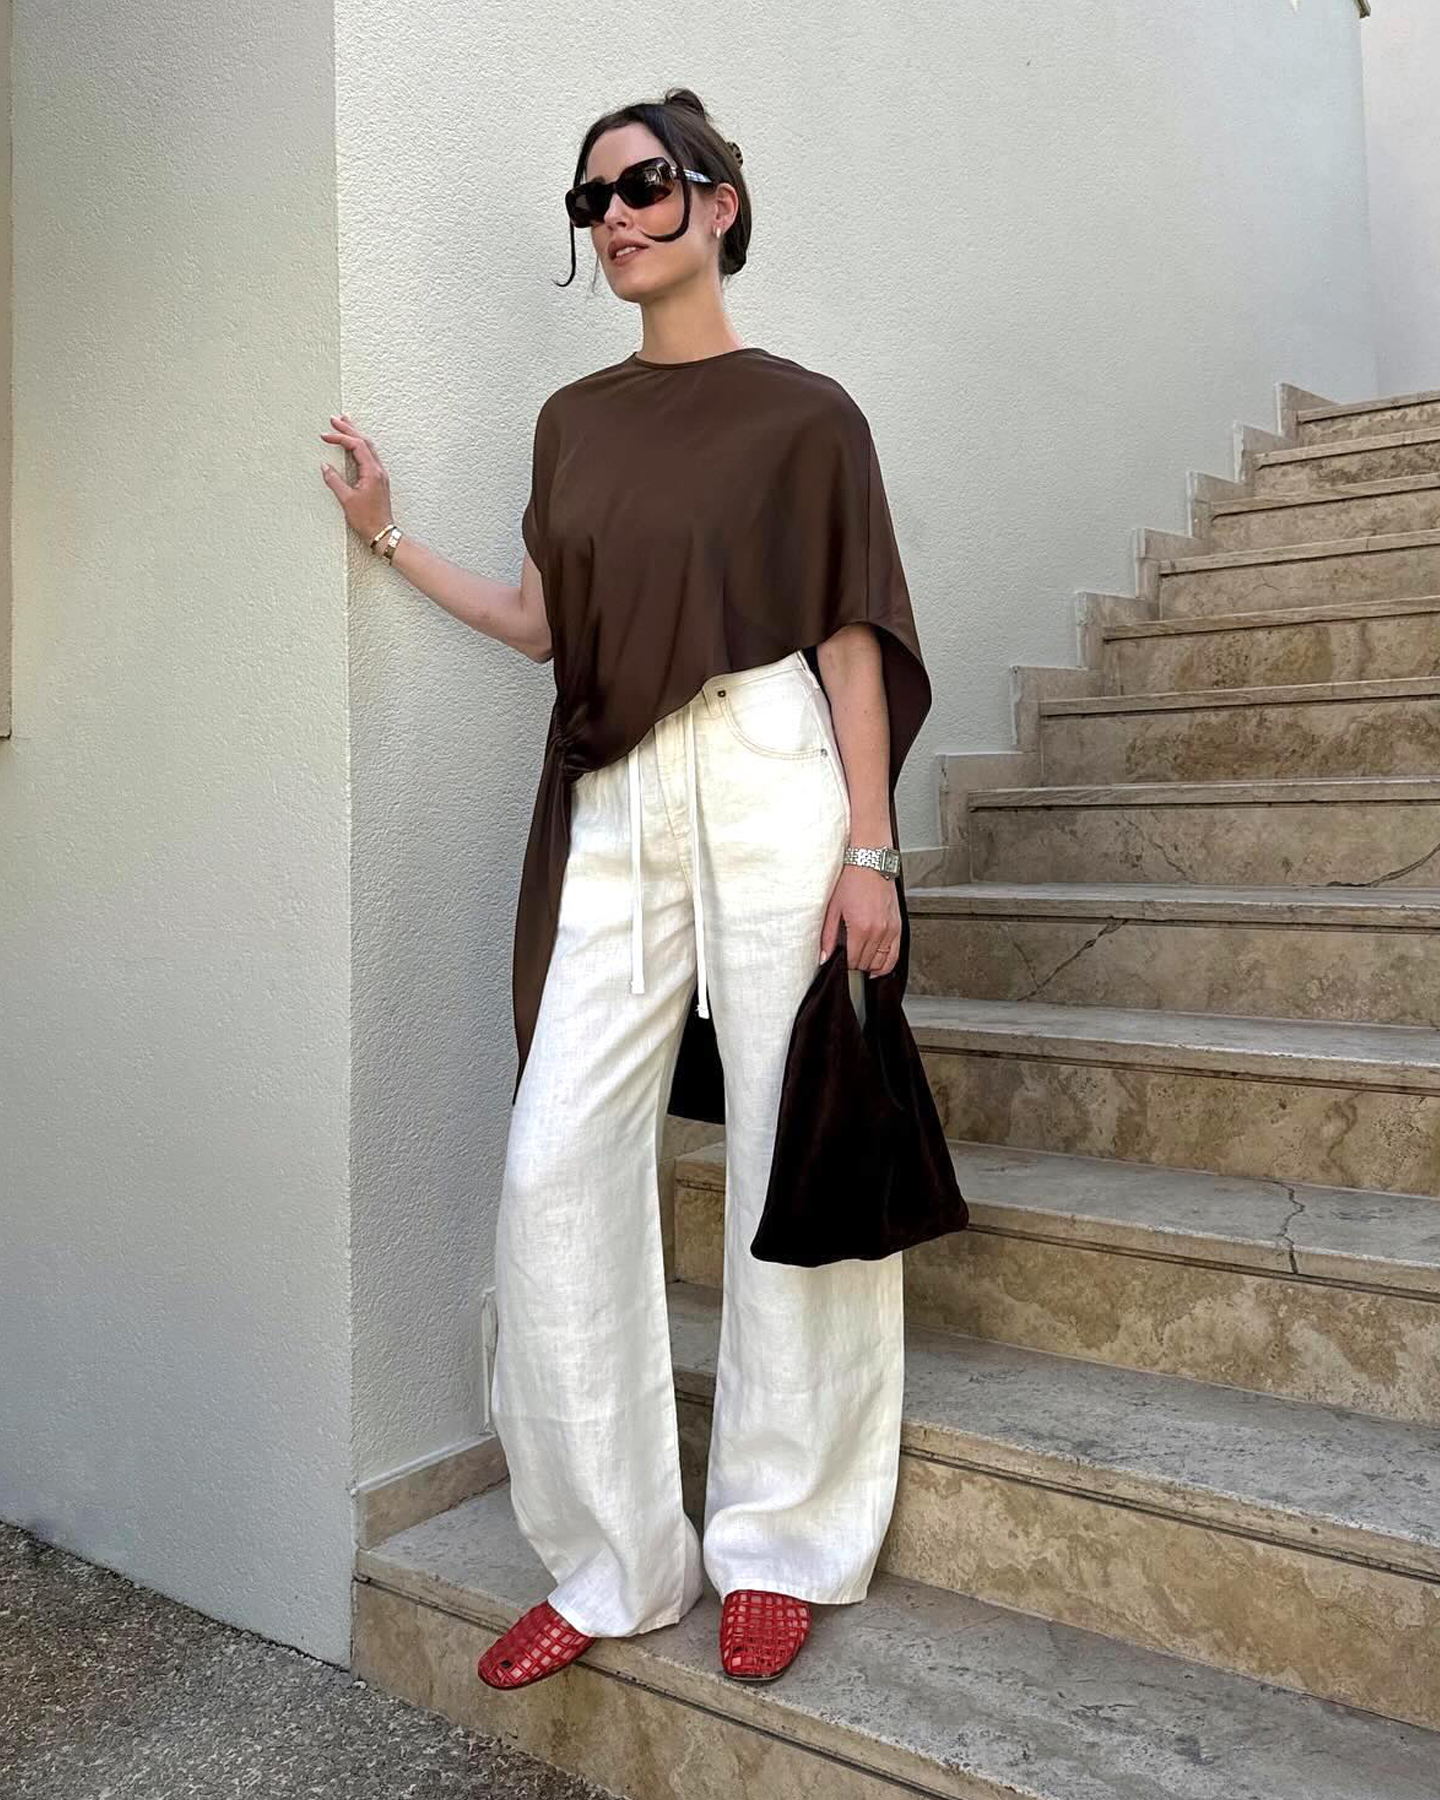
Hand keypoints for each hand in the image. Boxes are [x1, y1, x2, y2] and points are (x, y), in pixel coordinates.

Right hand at [319, 412, 394, 543]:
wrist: (382, 533)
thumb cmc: (367, 519)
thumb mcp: (346, 499)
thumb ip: (334, 481)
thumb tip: (325, 466)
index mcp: (372, 472)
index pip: (356, 446)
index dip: (340, 438)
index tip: (325, 436)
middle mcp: (378, 470)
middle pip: (364, 441)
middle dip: (349, 428)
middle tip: (334, 419)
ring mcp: (379, 474)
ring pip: (368, 447)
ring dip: (355, 434)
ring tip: (344, 424)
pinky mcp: (378, 479)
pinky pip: (369, 456)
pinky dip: (359, 446)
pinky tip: (353, 445)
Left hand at [819, 862, 901, 976]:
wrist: (871, 862)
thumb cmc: (852, 880)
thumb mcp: (833, 908)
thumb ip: (828, 936)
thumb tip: (824, 956)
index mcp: (861, 928)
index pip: (853, 961)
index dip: (845, 967)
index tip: (840, 965)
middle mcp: (879, 931)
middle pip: (867, 963)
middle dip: (856, 966)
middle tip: (848, 962)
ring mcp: (891, 929)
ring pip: (882, 963)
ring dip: (871, 968)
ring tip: (861, 966)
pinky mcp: (898, 926)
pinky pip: (895, 954)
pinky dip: (886, 964)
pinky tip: (877, 966)